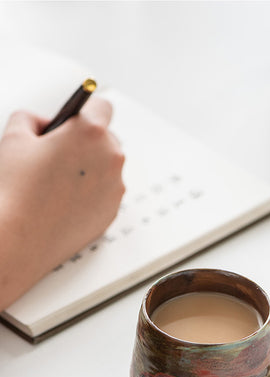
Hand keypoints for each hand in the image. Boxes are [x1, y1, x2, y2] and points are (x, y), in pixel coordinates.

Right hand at [0, 97, 124, 310]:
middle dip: (86, 143)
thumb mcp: (14, 136)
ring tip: (59, 182)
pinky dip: (91, 194)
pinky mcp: (111, 213)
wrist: (20, 238)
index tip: (76, 119)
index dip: (85, 110)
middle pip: (107, 139)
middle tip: (59, 154)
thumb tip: (44, 124)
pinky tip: (65, 201)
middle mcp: (111, 159)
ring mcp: (115, 189)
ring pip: (107, 169)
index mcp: (91, 133)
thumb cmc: (17, 190)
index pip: (102, 106)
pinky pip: (105, 195)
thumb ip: (32, 119)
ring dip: (90, 169)